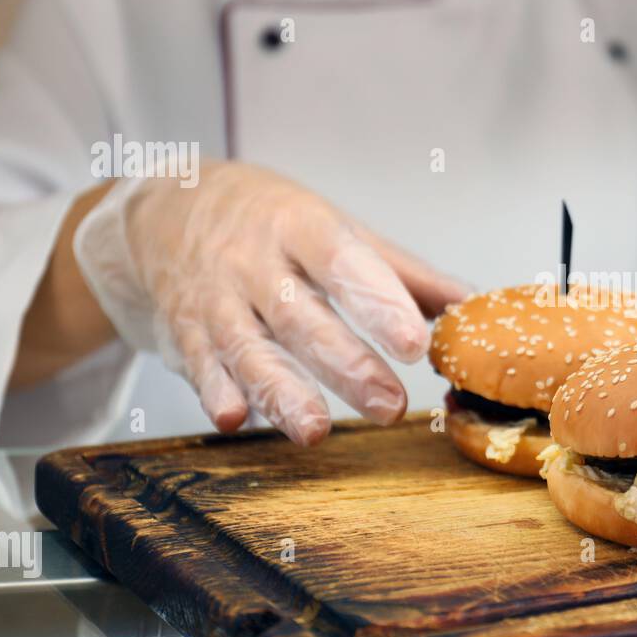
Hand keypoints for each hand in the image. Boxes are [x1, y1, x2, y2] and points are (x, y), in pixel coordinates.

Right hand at [75, 160, 467, 444]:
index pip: (343, 262)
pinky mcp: (186, 330)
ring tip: (315, 431)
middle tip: (389, 406)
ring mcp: (216, 298)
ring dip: (281, 392)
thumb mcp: (336, 229)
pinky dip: (215, 390)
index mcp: (301, 226)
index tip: (414, 343)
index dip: (379, 302)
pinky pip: (201, 362)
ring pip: (248, 348)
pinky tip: (234, 419)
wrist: (167, 205)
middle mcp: (254, 262)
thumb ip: (402, 273)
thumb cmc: (272, 221)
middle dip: (345, 365)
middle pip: (301, 317)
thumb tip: (469, 305)